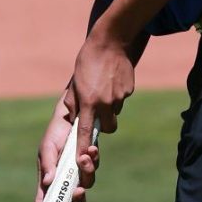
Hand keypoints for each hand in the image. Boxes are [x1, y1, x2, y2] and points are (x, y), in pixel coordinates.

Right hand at [35, 96, 98, 201]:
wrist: (73, 115)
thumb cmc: (56, 132)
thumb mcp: (48, 147)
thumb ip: (48, 165)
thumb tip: (47, 183)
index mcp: (49, 178)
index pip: (44, 200)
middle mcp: (64, 178)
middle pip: (71, 200)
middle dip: (77, 198)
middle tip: (79, 191)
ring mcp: (78, 171)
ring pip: (86, 183)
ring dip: (87, 172)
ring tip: (84, 156)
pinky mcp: (90, 162)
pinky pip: (94, 168)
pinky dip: (94, 160)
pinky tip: (92, 149)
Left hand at [68, 24, 134, 169]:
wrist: (111, 41)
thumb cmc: (87, 61)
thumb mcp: (75, 83)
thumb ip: (74, 103)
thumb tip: (73, 120)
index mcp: (88, 102)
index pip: (84, 131)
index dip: (82, 147)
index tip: (81, 159)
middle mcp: (105, 102)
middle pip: (107, 128)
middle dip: (103, 124)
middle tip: (98, 111)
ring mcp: (119, 97)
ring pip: (115, 113)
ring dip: (110, 107)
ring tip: (104, 89)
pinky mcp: (129, 90)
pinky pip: (122, 99)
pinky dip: (117, 94)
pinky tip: (112, 80)